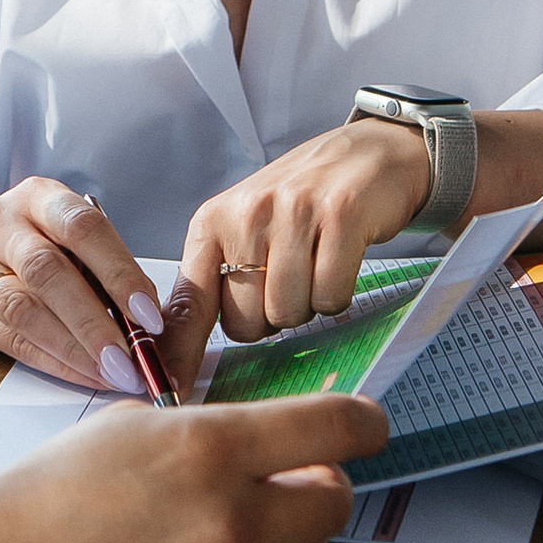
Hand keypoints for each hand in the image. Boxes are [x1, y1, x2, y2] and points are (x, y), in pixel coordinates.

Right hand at [0, 178, 167, 392]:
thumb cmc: (35, 250)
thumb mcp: (66, 239)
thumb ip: (102, 267)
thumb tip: (147, 320)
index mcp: (38, 196)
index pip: (82, 228)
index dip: (119, 273)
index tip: (148, 316)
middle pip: (47, 270)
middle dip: (94, 320)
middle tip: (129, 357)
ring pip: (24, 308)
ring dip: (73, 347)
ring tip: (109, 371)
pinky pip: (11, 338)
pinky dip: (53, 360)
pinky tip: (82, 373)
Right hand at [0, 389, 388, 542]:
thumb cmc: (44, 496)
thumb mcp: (125, 429)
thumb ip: (208, 431)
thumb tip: (270, 440)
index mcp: (208, 448)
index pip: (336, 428)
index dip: (364, 424)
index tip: (367, 428)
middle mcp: (233, 519)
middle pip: (336, 500)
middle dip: (318, 486)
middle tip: (287, 482)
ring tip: (226, 535)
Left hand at [162, 120, 430, 373]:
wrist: (371, 152)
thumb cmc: (303, 200)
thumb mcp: (244, 230)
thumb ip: (213, 282)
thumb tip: (179, 354)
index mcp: (213, 221)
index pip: (188, 302)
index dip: (180, 353)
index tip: (171, 389)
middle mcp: (247, 214)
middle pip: (245, 323)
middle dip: (267, 321)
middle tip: (286, 283)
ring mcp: (295, 213)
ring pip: (288, 314)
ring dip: (306, 307)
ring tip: (313, 267)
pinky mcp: (342, 216)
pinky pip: (331, 297)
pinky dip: (337, 295)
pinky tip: (338, 262)